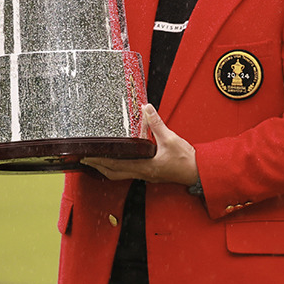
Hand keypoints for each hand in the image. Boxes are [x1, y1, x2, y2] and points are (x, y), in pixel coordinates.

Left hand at [82, 104, 198, 186]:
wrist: (198, 172)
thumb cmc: (186, 160)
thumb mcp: (170, 138)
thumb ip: (157, 123)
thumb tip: (146, 108)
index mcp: (145, 166)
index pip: (116, 165)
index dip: (100, 161)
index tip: (87, 156)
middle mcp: (143, 173)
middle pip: (114, 173)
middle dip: (98, 167)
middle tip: (85, 160)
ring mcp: (146, 175)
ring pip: (120, 175)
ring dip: (107, 169)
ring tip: (97, 161)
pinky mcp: (151, 174)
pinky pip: (129, 173)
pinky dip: (119, 168)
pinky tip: (118, 161)